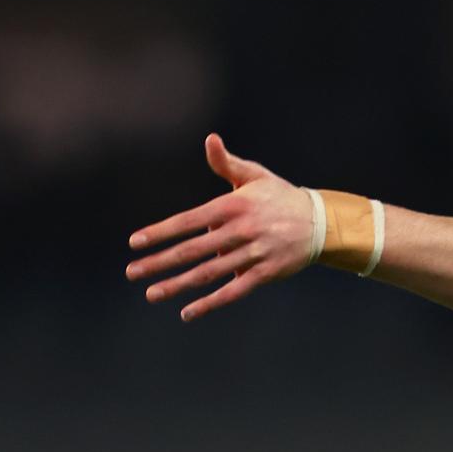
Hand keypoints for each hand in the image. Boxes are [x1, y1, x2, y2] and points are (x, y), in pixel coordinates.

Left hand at [126, 134, 313, 321]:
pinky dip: (210, 303)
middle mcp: (241, 231)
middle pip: (193, 250)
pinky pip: (233, 291)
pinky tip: (188, 312)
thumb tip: (209, 139)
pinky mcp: (264, 273)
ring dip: (178, 285)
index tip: (135, 242)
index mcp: (234, 206)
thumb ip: (226, 163)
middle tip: (132, 272)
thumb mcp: (255, 176)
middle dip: (159, 262)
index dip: (161, 232)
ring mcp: (253, 254)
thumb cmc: (280, 197)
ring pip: (209, 273)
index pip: (189, 221)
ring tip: (152, 294)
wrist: (320, 223)